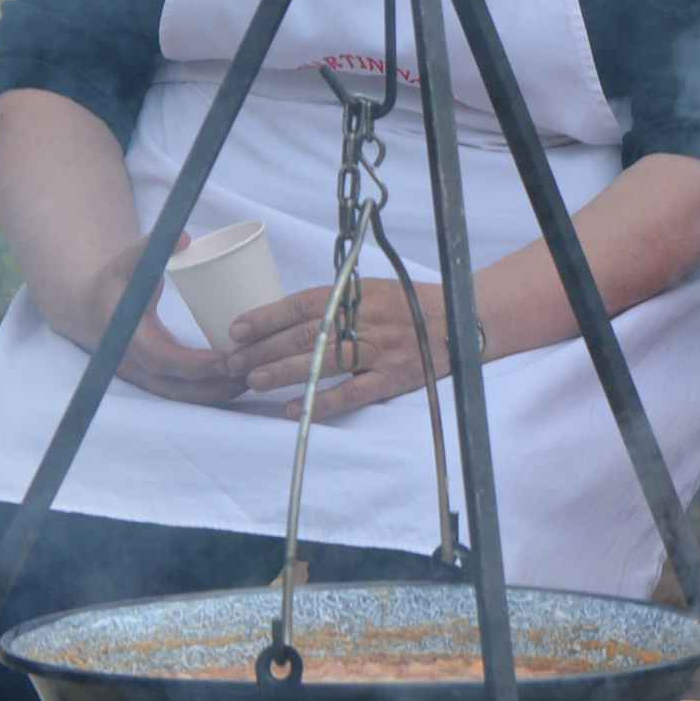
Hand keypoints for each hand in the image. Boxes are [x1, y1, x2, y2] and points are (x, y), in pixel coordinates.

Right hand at [85, 236, 247, 404]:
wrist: (91, 307)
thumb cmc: (116, 281)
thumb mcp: (130, 261)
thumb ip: (152, 247)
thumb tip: (184, 237)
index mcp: (128, 338)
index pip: (162, 360)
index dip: (195, 363)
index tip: (229, 357)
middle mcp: (134, 366)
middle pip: (178, 387)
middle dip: (217, 382)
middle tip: (256, 368)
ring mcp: (144, 377)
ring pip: (184, 396)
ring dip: (220, 392)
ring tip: (258, 377)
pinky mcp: (155, 380)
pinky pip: (185, 394)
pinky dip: (212, 393)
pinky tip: (243, 385)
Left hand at [229, 277, 459, 415]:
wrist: (466, 320)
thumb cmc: (413, 304)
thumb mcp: (375, 291)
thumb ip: (339, 302)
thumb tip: (285, 318)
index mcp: (361, 293)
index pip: (305, 303)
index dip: (267, 316)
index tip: (236, 329)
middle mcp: (369, 319)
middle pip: (306, 335)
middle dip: (263, 349)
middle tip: (233, 363)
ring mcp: (382, 350)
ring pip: (324, 362)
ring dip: (283, 373)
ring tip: (253, 381)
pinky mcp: (394, 378)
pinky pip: (353, 394)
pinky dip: (322, 403)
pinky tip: (295, 409)